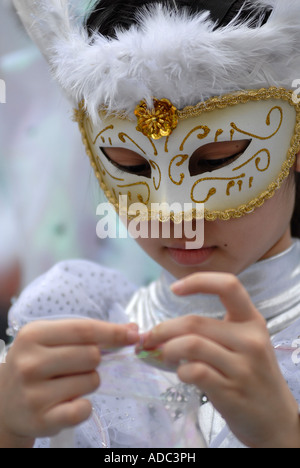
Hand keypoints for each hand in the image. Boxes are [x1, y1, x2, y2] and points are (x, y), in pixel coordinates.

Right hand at [0, 319, 138, 446]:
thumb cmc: (36, 363)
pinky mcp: (41, 420)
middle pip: (92, 356)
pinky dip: (84, 406)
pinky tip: (68, 403)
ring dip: (89, 382)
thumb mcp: (51, 340)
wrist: (5, 402)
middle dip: (95, 361)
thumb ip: (89, 333)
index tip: (134, 335)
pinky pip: (84, 409)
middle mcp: (30, 363)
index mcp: (32, 335)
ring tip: (66, 384)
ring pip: (92, 381)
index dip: (113, 332)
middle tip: (76, 367)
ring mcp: (33, 394)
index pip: (84, 330)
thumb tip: (132, 331)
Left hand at [141, 272, 299, 447]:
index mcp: (252, 321)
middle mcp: (250, 339)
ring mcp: (242, 367)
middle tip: (149, 339)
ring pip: (190, 345)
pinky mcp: (231, 391)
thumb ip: (212, 332)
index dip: (198, 281)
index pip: (228, 285)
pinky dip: (179, 371)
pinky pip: (194, 371)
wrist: (277, 419)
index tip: (175, 289)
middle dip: (162, 329)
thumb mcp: (245, 345)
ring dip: (167, 350)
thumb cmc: (252, 376)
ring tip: (164, 357)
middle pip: (195, 322)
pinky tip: (182, 374)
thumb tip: (160, 330)